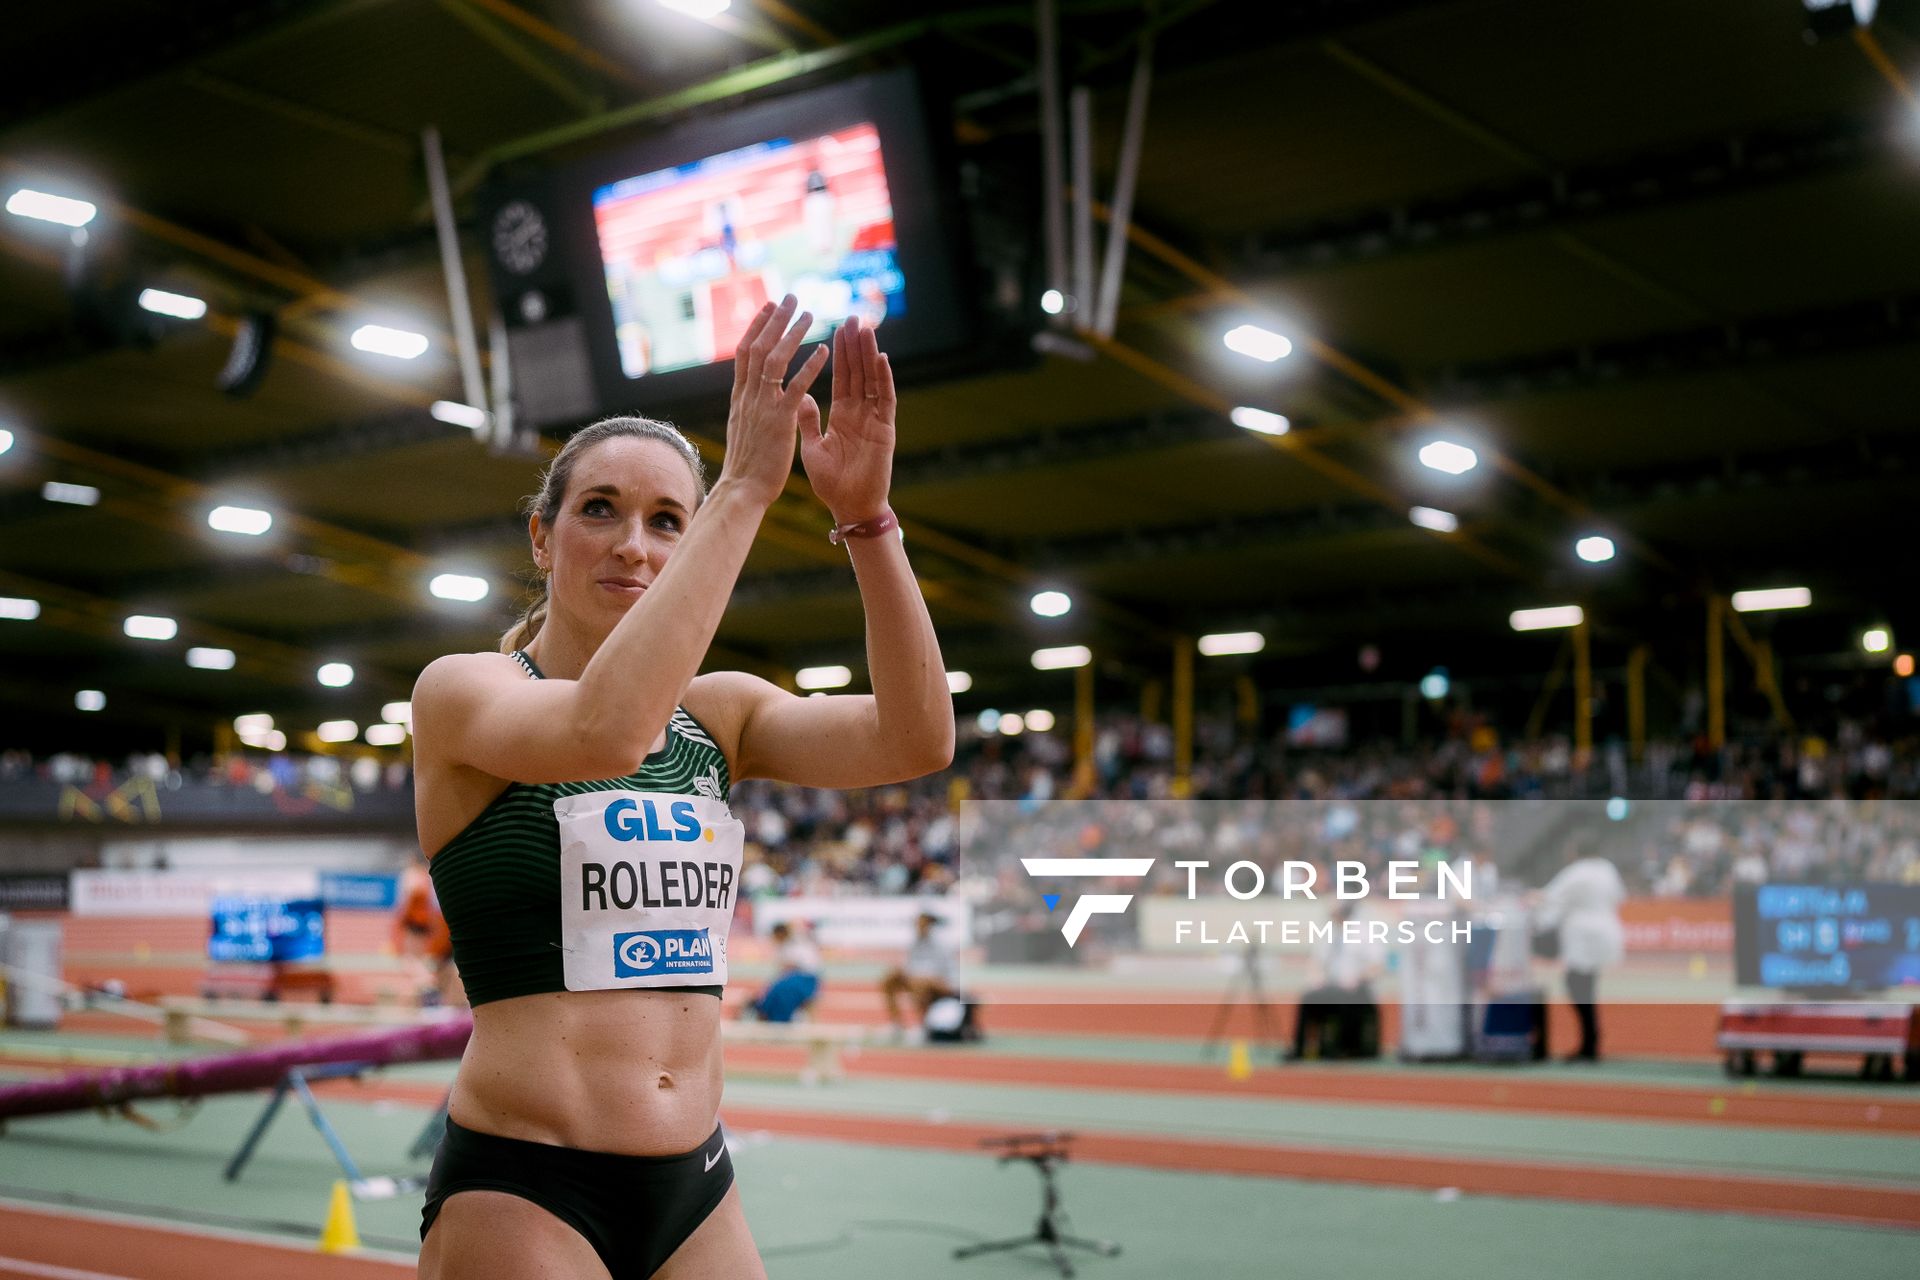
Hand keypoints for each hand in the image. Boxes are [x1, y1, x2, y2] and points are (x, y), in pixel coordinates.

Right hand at [720, 296, 829, 506]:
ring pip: (775, 361)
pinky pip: (796, 387)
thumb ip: (750, 408)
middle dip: (774, 320)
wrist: (742, 490)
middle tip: (789, 297)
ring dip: (792, 334)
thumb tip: (752, 394)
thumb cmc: (746, 466)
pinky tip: (824, 350)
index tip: (768, 307)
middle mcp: (748, 396)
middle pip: (758, 347)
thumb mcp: (745, 429)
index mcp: (740, 398)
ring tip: (809, 314)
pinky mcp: (780, 421)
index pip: (744, 353)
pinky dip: (810, 366)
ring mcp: (763, 407)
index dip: (756, 327)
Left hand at [802, 314, 895, 523]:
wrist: (849, 508)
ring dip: (869, 354)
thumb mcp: (813, 447)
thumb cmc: (832, 483)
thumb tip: (799, 395)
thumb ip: (808, 420)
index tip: (836, 328)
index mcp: (843, 416)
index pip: (842, 377)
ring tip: (865, 328)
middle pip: (858, 372)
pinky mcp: (885, 431)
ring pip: (872, 380)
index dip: (839, 354)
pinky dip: (884, 380)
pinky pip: (885, 400)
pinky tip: (881, 359)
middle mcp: (860, 413)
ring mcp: (874, 420)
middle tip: (852, 317)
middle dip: (855, 345)